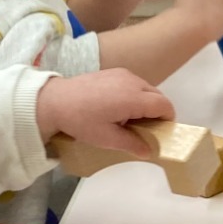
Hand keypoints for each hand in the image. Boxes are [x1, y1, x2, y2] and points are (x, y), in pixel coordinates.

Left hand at [35, 69, 174, 154]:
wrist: (54, 100)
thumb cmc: (81, 121)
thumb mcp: (106, 139)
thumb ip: (131, 144)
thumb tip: (148, 152)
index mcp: (134, 98)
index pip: (164, 105)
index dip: (167, 119)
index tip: (161, 132)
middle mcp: (132, 82)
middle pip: (158, 95)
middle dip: (157, 112)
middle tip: (144, 129)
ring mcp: (122, 74)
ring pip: (146, 88)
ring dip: (145, 103)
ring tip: (128, 119)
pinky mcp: (113, 71)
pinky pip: (133, 83)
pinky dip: (134, 95)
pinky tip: (117, 107)